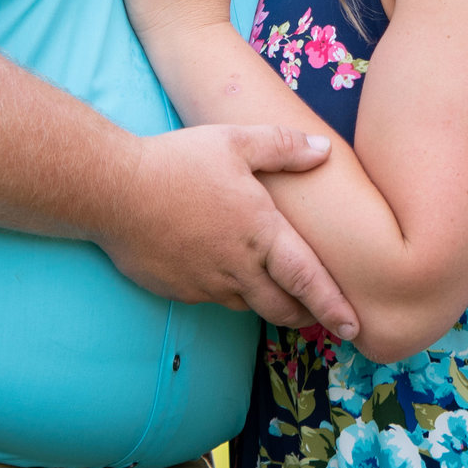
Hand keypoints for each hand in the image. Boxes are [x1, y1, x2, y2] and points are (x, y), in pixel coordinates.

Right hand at [94, 122, 360, 340]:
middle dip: (306, 315)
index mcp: (261, 233)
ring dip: (268, 305)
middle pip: (282, 307)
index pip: (308, 280)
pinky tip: (226, 276)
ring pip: (248, 306)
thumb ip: (282, 147)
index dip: (333, 306)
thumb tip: (323, 150)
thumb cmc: (178, 161)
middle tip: (320, 316)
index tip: (353, 326)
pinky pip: (214, 298)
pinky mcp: (179, 289)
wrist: (113, 191)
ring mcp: (206, 283)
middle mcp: (238, 266)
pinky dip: (230, 294)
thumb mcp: (235, 141)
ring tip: (280, 297)